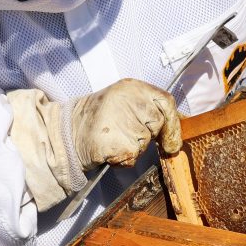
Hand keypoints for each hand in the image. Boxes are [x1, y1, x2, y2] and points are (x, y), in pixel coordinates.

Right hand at [7, 80, 180, 211]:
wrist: (67, 133)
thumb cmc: (100, 119)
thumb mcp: (125, 102)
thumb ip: (150, 109)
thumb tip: (178, 128)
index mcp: (131, 87)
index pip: (166, 101)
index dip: (173, 122)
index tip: (171, 139)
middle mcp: (127, 99)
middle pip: (158, 122)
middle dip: (150, 135)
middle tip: (128, 134)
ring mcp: (120, 120)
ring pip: (146, 141)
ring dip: (135, 147)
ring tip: (115, 138)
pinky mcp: (115, 141)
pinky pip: (133, 155)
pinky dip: (124, 158)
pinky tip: (109, 149)